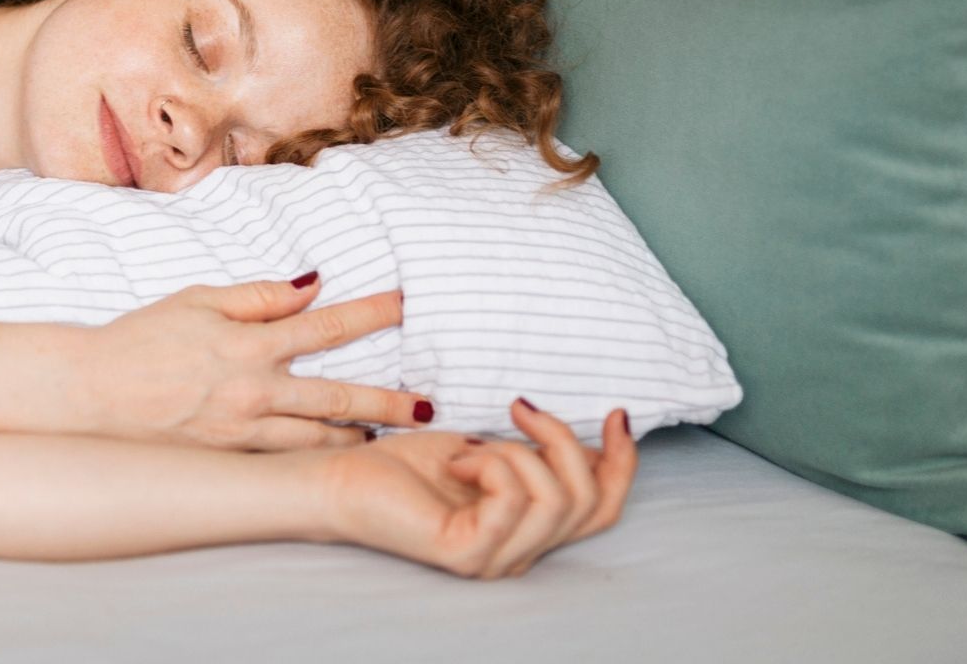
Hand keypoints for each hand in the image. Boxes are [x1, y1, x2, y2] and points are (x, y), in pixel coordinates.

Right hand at [78, 274, 426, 450]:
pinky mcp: (229, 457)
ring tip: (390, 439)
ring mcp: (243, 431)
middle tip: (430, 408)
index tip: (404, 305)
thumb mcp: (197, 301)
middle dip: (388, 401)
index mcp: (249, 345)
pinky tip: (336, 458)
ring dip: (357, 438)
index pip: (325, 326)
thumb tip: (311, 286)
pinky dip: (315, 459)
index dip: (370, 314)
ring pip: (317, 439)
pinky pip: (284, 460)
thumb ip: (257, 297)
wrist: (90, 392)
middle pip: (338, 396)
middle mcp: (253, 391)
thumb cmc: (141, 340)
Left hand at [323, 400, 637, 579]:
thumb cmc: (406, 462)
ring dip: (520, 451)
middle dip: (566, 441)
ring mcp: (496, 558)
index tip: (616, 413)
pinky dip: (489, 462)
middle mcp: (520, 551)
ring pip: (557, 498)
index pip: (603, 509)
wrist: (342, 477)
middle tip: (520, 408)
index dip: (623, 462)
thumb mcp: (488, 446)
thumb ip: (537, 452)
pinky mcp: (468, 553)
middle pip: (590, 503)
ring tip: (474, 444)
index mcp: (530, 527)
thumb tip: (591, 436)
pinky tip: (455, 460)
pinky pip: (513, 497)